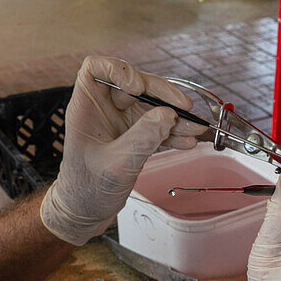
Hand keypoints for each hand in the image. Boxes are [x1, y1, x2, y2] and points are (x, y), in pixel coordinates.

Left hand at [40, 56, 205, 245]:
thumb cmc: (87, 189)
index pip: (97, 68)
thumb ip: (142, 138)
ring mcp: (120, 121)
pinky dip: (173, 132)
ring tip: (195, 129)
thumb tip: (167, 115)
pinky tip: (187, 141)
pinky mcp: (134, 134)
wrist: (86, 211)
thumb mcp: (117, 165)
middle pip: (136, 84)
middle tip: (185, 109)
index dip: (119, 69)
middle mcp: (103, 108)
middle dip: (162, 94)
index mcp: (86, 107)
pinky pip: (157, 124)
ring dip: (175, 116)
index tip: (137, 87)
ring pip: (151, 105)